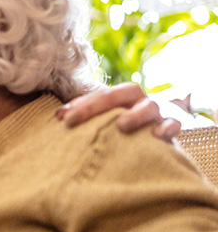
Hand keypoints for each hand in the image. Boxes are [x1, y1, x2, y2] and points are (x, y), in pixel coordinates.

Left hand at [56, 82, 180, 140]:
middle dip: (98, 104)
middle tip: (75, 120)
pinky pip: (174, 125)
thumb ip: (81, 115)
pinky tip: (156, 136)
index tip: (62, 119)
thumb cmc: (119, 128)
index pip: (100, 93)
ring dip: (135, 115)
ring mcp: (157, 114)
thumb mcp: (101, 120)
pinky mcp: (171, 129)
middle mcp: (139, 101)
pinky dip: (167, 128)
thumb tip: (58, 117)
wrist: (154, 140)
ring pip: (150, 106)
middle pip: (124, 92)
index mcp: (121, 96)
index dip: (81, 104)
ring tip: (121, 126)